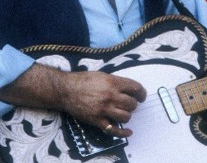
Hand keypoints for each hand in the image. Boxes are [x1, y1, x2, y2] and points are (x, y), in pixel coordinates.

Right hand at [0, 64, 145, 137]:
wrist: (65, 90)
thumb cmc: (83, 80)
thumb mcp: (102, 75)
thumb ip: (116, 81)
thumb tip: (129, 87)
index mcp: (113, 82)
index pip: (136, 88)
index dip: (141, 93)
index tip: (141, 95)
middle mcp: (110, 96)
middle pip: (132, 104)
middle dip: (133, 104)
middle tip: (130, 103)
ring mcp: (104, 109)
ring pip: (126, 116)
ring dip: (127, 115)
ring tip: (123, 112)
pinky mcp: (97, 120)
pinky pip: (113, 129)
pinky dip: (123, 132)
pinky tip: (128, 132)